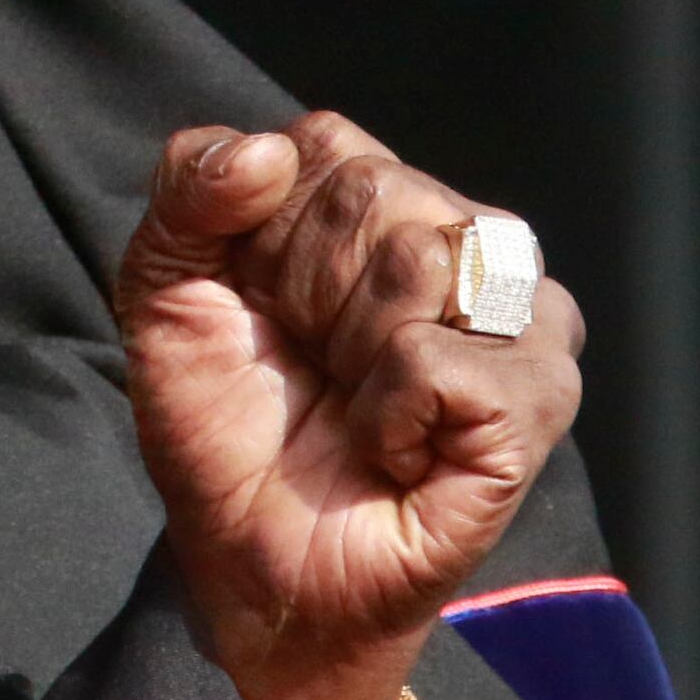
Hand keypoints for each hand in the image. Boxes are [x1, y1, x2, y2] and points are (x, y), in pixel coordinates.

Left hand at [118, 111, 582, 699]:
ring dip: (348, 344)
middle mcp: (469, 246)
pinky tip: (392, 448)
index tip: (259, 303)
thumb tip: (265, 151)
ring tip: (353, 398)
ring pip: (421, 257)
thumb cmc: (222, 422)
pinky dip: (386, 409)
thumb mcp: (163, 287)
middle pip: (375, 191)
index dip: (263, 231)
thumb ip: (186, 189)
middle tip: (310, 364)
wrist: (248, 555)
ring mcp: (519, 322)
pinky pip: (439, 357)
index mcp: (389, 203)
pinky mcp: (536, 401)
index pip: (327, 144)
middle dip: (304, 288)